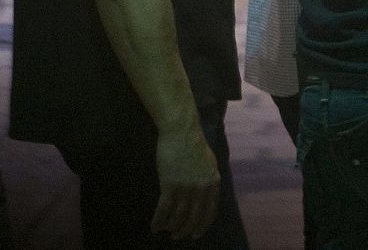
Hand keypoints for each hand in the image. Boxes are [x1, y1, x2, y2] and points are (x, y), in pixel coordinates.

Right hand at [152, 122, 220, 240]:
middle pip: (194, 217)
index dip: (202, 226)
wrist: (181, 131)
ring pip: (178, 217)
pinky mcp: (170, 185)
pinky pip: (164, 210)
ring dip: (171, 227)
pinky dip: (159, 221)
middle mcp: (201, 189)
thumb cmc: (193, 144)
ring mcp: (186, 188)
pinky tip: (154, 227)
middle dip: (185, 230)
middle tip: (177, 236)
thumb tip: (208, 194)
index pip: (210, 212)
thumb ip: (209, 179)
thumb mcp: (209, 163)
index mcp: (213, 183)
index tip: (196, 234)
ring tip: (166, 231)